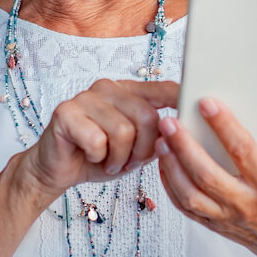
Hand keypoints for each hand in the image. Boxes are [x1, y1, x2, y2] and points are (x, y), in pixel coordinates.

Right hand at [20, 80, 178, 197]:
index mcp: (128, 91)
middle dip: (142, 150)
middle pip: (147, 117)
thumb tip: (178, 133)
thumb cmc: (99, 157)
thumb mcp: (136, 149)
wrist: (57, 169)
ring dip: (119, 158)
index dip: (180, 97)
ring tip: (109, 161)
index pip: (162, 88)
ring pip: (123, 131)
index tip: (199, 103)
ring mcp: (86, 97)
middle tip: (127, 161)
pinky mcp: (66, 112)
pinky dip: (98, 157)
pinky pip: (97, 140)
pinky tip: (90, 155)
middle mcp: (108, 87)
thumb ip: (157, 137)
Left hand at [156, 98, 256, 256]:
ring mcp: (228, 217)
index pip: (243, 150)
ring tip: (162, 142)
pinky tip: (165, 165)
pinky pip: (185, 208)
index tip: (207, 103)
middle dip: (184, 146)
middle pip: (208, 174)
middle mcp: (247, 203)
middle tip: (170, 122)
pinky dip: (170, 186)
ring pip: (191, 195)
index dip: (224, 125)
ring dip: (172, 167)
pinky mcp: (214, 225)